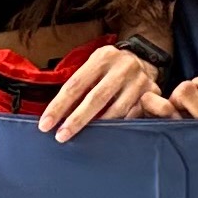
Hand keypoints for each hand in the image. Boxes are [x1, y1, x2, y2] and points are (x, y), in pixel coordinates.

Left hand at [37, 45, 163, 139]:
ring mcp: (139, 82)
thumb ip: (79, 83)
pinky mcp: (152, 95)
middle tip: (61, 136)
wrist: (144, 59)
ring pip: (116, 112)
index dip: (59, 106)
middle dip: (76, 120)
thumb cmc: (110, 67)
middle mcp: (123, 67)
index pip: (75, 85)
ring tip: (83, 139)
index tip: (46, 124)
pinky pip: (132, 117)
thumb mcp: (94, 64)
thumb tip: (56, 113)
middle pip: (96, 99)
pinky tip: (107, 136)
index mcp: (103, 57)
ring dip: (98, 128)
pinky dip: (118, 128)